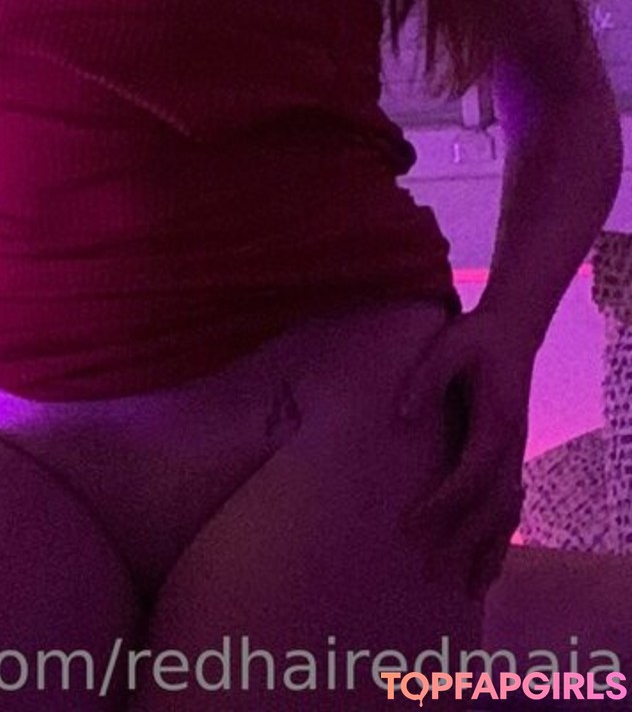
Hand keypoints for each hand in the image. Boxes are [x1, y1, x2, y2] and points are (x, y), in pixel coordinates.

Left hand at [395, 308, 533, 600]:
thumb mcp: (449, 345)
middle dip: (462, 542)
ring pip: (507, 514)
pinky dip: (500, 538)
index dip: (442, 504)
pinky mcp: (511, 456)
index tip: (411, 526)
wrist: (512, 330)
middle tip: (429, 571)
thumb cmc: (476, 337)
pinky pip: (510, 506)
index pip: (470, 476)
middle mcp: (512, 445)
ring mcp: (516, 453)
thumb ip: (426, 378)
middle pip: (492, 507)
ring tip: (467, 590)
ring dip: (488, 552)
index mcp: (497, 423)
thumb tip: (402, 418)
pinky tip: (487, 565)